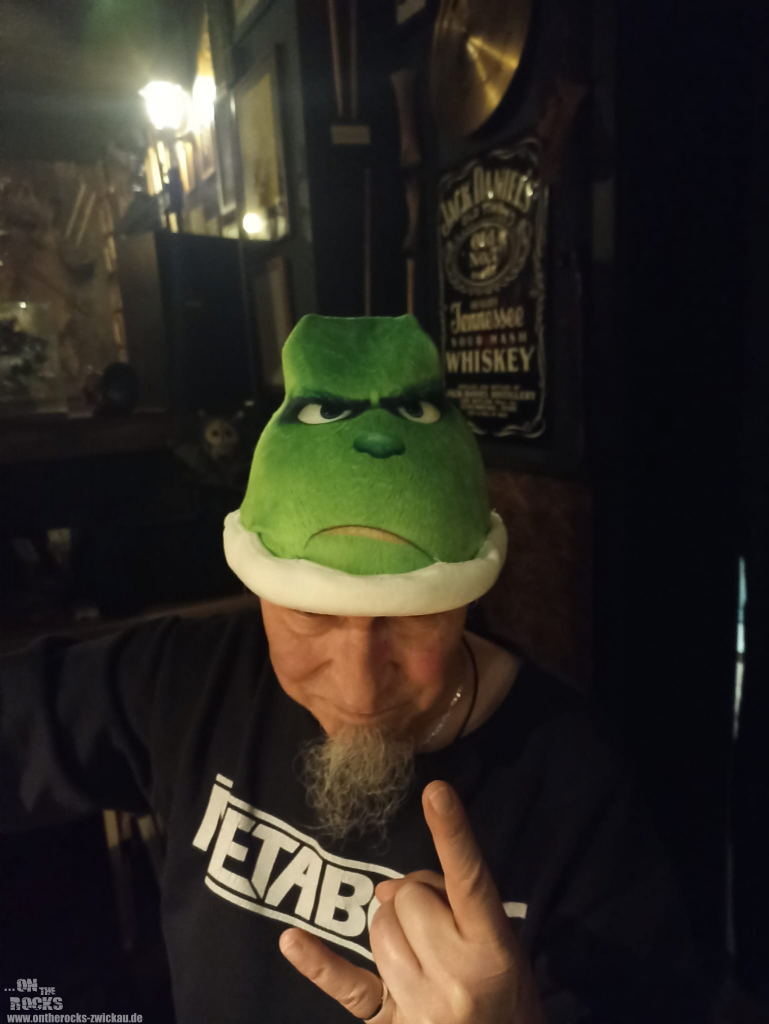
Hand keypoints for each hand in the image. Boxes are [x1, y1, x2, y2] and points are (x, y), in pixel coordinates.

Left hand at [279, 781, 545, 1023]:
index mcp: (494, 949)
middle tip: (438, 928)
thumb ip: (456, 904)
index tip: (435, 791)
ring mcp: (421, 1005)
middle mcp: (458, 975)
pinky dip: (318, 963)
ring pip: (379, 929)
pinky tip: (292, 940)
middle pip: (408, 898)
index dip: (452, 833)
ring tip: (420, 956)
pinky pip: (347, 984)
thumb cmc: (507, 995)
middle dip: (415, 902)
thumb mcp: (503, 944)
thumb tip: (387, 889)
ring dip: (392, 931)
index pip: (470, 879)